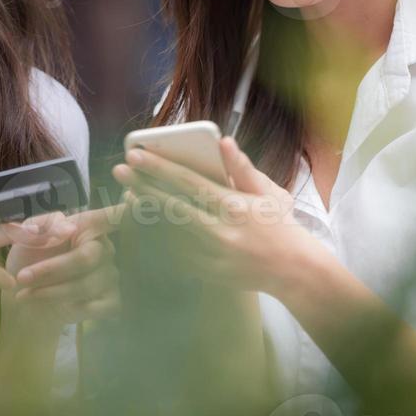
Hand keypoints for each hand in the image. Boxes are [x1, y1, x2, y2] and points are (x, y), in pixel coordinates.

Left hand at [0, 205, 126, 327]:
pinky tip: (61, 307)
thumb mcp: (24, 239)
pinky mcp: (112, 300)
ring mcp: (110, 274)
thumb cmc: (28, 260)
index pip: (111, 216)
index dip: (125, 211)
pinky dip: (76, 308)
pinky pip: (101, 306)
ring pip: (87, 284)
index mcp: (87, 226)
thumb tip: (68, 228)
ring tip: (27, 293)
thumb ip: (41, 228)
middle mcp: (104, 248)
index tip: (132, 200)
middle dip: (51, 270)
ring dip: (52, 291)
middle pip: (86, 258)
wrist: (26, 299)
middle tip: (23, 277)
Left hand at [111, 136, 320, 297]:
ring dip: (147, 210)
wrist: (294, 273)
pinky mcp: (207, 273)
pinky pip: (176, 252)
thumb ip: (243, 167)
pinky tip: (148, 222)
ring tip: (129, 192)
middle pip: (170, 205)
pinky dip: (161, 236)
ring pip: (167, 230)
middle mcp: (220, 232)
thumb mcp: (269, 192)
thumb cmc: (282, 226)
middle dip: (142, 185)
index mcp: (234, 206)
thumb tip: (222, 142)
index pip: (188, 182)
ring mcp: (211, 256)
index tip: (136, 154)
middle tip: (120, 170)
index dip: (159, 167)